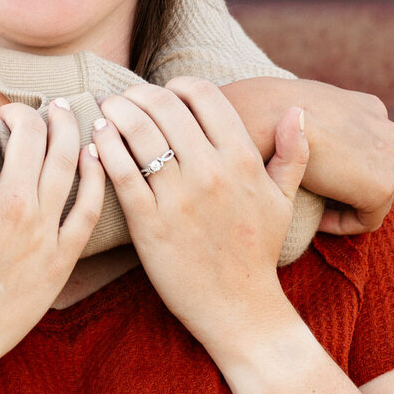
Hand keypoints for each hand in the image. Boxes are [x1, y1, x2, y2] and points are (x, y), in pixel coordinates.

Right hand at [0, 103, 104, 385]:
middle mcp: (11, 203)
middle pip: (30, 133)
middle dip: (21, 112)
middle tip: (15, 112)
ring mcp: (41, 230)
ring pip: (66, 159)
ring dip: (64, 127)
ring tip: (60, 113)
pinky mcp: (61, 256)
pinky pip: (88, 207)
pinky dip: (95, 174)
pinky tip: (93, 156)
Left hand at [94, 79, 308, 366]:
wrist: (239, 309)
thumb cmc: (259, 252)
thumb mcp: (284, 201)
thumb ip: (293, 154)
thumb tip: (297, 111)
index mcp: (243, 160)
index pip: (204, 94)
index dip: (179, 84)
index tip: (164, 92)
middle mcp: (211, 171)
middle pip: (165, 106)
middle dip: (138, 93)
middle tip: (123, 95)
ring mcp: (179, 197)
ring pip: (138, 132)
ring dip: (116, 111)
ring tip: (106, 108)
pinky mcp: (150, 223)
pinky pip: (120, 171)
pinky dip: (104, 147)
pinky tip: (97, 138)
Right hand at [222, 78, 393, 233]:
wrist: (265, 119)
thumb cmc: (267, 116)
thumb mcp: (299, 113)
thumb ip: (317, 124)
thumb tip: (316, 141)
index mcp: (370, 109)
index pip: (365, 153)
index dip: (337, 172)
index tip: (308, 182)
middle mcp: (387, 130)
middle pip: (372, 174)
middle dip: (343, 187)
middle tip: (309, 196)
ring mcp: (390, 157)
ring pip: (372, 196)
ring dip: (342, 203)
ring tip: (310, 204)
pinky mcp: (383, 185)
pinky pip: (369, 219)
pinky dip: (341, 224)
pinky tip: (314, 219)